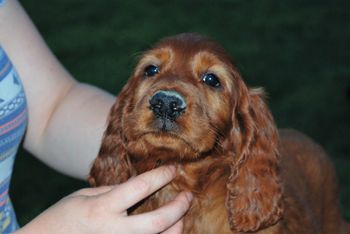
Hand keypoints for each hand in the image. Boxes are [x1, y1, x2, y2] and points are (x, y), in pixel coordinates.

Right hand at [16, 166, 191, 233]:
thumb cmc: (62, 218)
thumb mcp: (83, 196)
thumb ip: (113, 192)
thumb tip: (140, 187)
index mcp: (102, 208)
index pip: (140, 187)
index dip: (161, 176)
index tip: (173, 169)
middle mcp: (113, 231)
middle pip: (157, 222)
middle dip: (179, 207)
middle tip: (188, 195)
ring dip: (176, 227)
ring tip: (182, 214)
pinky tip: (168, 230)